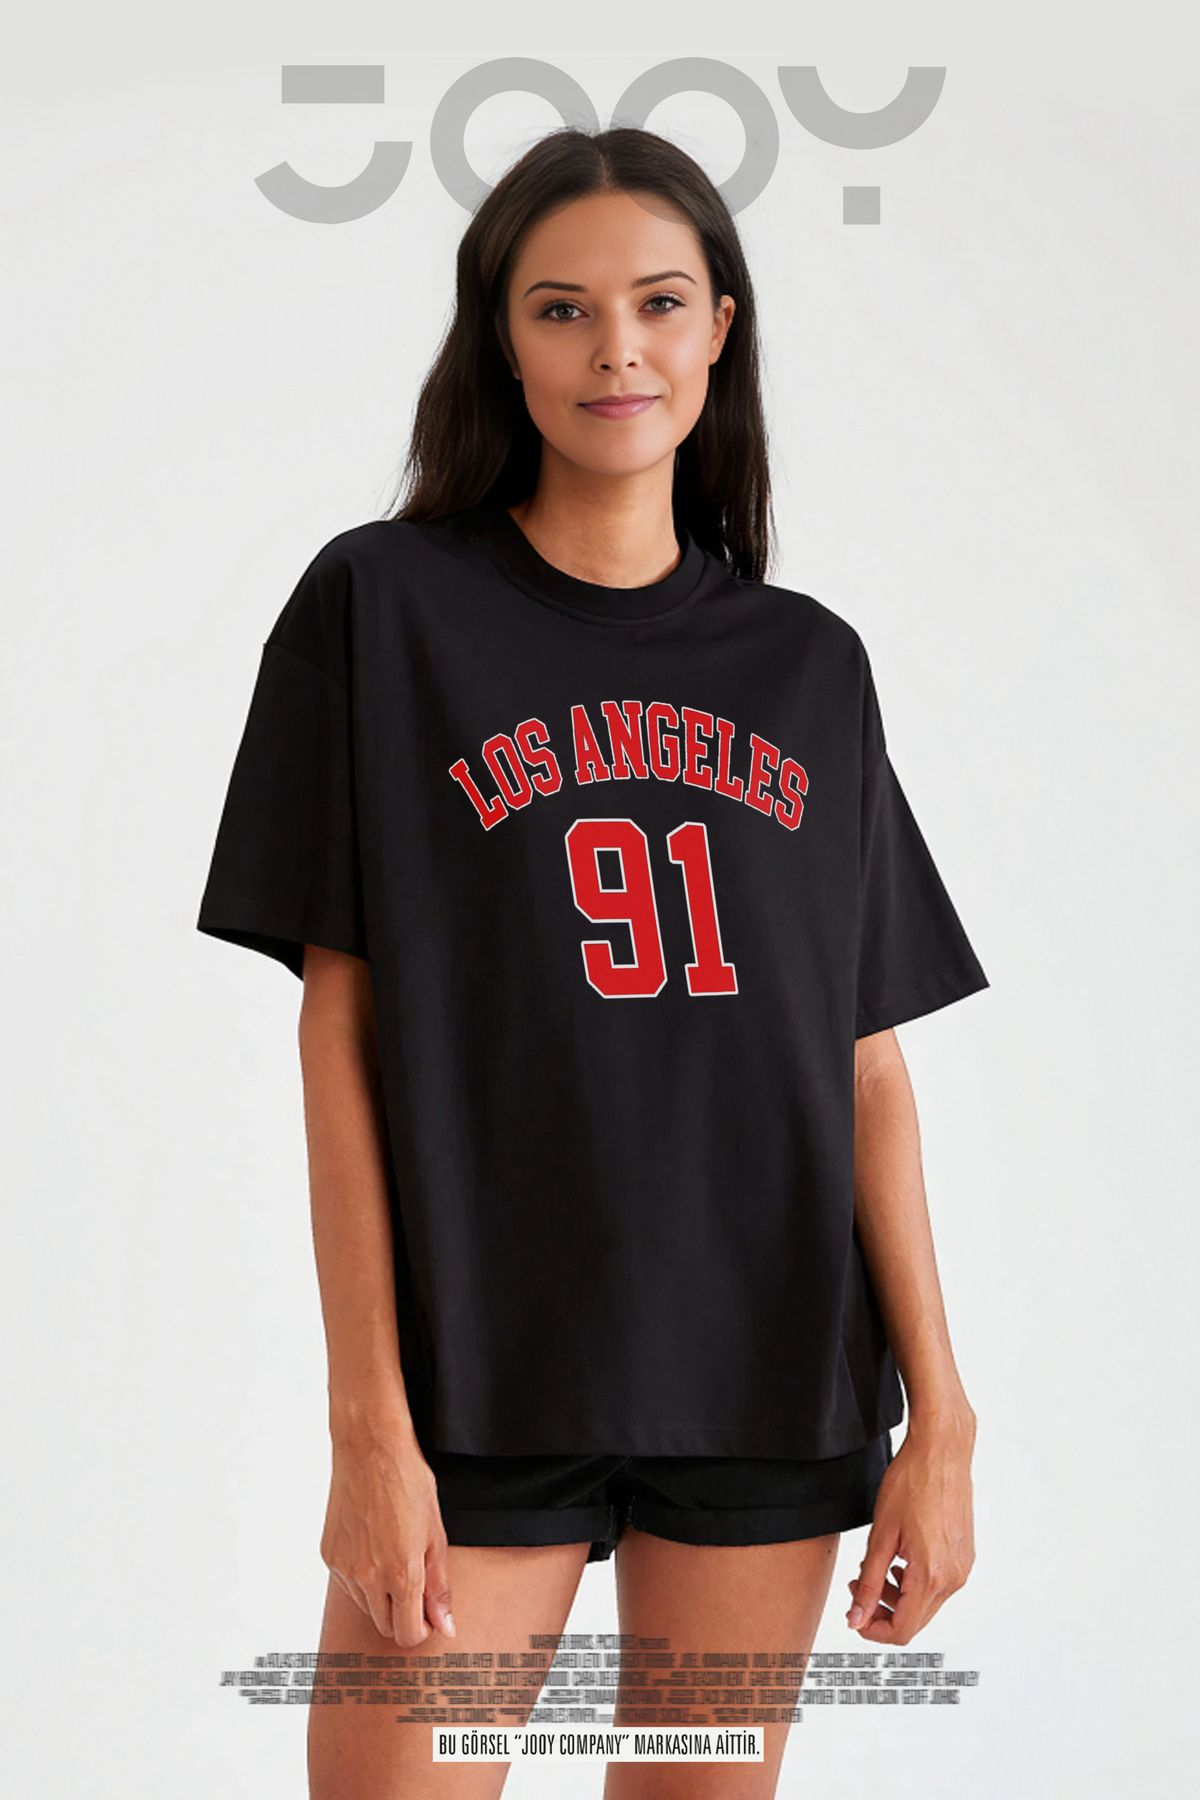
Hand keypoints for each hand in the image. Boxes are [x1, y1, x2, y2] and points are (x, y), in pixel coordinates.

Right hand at [320, 1429, 455, 1646]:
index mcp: (401, 1574)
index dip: (423, 1628)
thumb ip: (439, 1586)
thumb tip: (446, 1626)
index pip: (408, 1634)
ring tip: (392, 1553)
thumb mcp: (436, 1533)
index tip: (428, 1613)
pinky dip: (361, 1576)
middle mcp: (368, 1578)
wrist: (369, 1448)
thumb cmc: (408, 1482)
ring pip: (366, 1606)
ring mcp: (345, 1568)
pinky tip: (372, 1544)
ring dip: (381, 1594)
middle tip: (414, 1581)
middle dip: (402, 1613)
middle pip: (386, 1626)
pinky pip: (348, 1584)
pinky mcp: (329, 1556)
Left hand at [845, 1413, 975, 1643]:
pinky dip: (915, 1581)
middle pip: (915, 1620)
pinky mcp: (965, 1555)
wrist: (942, 1451)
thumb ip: (868, 1582)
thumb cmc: (911, 1482)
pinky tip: (899, 1557)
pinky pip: (938, 1584)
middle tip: (857, 1584)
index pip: (903, 1630)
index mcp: (932, 1575)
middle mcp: (954, 1578)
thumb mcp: (880, 1534)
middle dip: (882, 1610)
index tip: (854, 1614)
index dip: (873, 1630)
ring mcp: (963, 1567)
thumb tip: (856, 1618)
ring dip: (897, 1595)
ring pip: (927, 1603)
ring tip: (875, 1567)